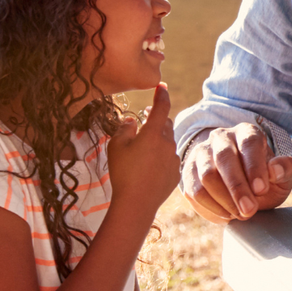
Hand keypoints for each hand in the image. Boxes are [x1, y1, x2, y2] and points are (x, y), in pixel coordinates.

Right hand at [107, 82, 177, 218]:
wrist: (136, 204)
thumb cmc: (123, 173)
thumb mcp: (116, 146)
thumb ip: (124, 128)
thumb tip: (132, 120)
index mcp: (153, 133)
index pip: (162, 107)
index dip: (161, 94)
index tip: (161, 86)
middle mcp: (167, 143)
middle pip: (165, 124)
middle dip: (157, 119)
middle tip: (147, 117)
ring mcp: (173, 159)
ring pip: (167, 142)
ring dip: (158, 140)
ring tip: (142, 148)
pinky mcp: (175, 173)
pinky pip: (169, 159)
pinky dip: (160, 157)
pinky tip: (148, 167)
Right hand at [181, 120, 291, 221]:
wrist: (242, 186)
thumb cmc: (264, 178)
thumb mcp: (283, 175)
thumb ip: (285, 170)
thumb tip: (275, 170)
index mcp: (247, 132)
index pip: (249, 144)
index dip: (255, 167)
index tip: (261, 190)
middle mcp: (221, 138)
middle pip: (224, 159)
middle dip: (237, 188)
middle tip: (249, 210)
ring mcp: (201, 154)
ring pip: (206, 176)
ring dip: (223, 200)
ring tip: (240, 214)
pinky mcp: (188, 173)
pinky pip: (193, 192)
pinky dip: (210, 208)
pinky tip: (226, 216)